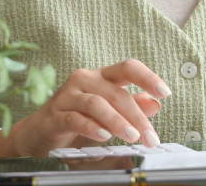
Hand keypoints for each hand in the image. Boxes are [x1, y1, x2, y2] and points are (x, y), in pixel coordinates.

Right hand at [0, 59, 170, 158]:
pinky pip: (75, 118)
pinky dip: (91, 127)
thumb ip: (130, 107)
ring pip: (97, 103)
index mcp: (101, 76)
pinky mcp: (54, 114)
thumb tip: (155, 104)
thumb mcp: (109, 114)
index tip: (166, 92)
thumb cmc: (77, 119)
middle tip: (150, 137)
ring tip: (132, 136)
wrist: (39, 134)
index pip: (128, 67)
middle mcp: (85, 80)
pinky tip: (103, 136)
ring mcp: (67, 95)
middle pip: (116, 92)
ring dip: (117, 121)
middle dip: (137, 116)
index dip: (148, 77)